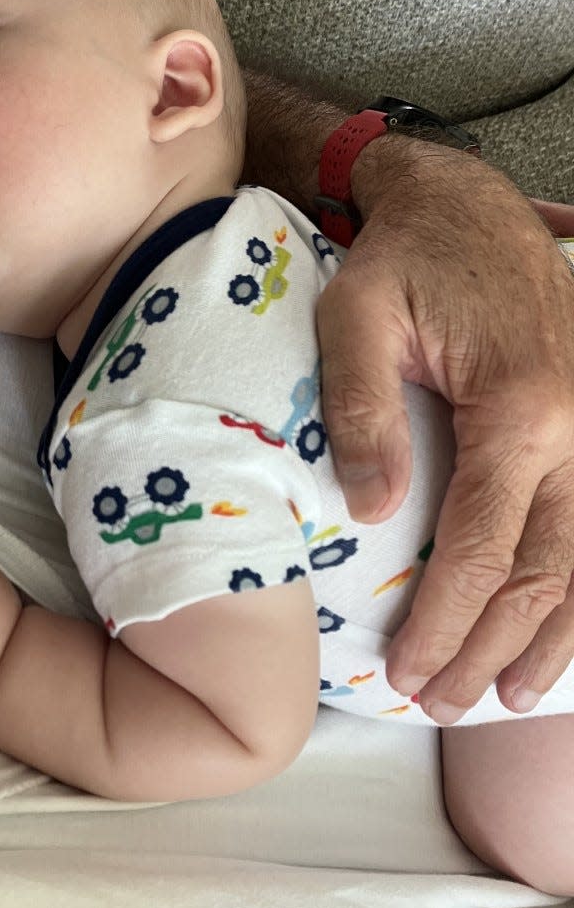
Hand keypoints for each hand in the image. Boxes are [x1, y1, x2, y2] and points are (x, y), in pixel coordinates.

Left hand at [317, 139, 573, 720]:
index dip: (445, 620)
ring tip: (508, 696)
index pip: (480, 544)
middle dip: (488, 645)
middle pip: (541, 566)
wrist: (464, 204)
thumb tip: (369, 512)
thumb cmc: (400, 259)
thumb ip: (362, 411)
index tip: (407, 673)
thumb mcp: (354, 316)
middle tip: (440, 703)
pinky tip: (561, 627)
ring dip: (549, 635)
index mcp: (516, 405)